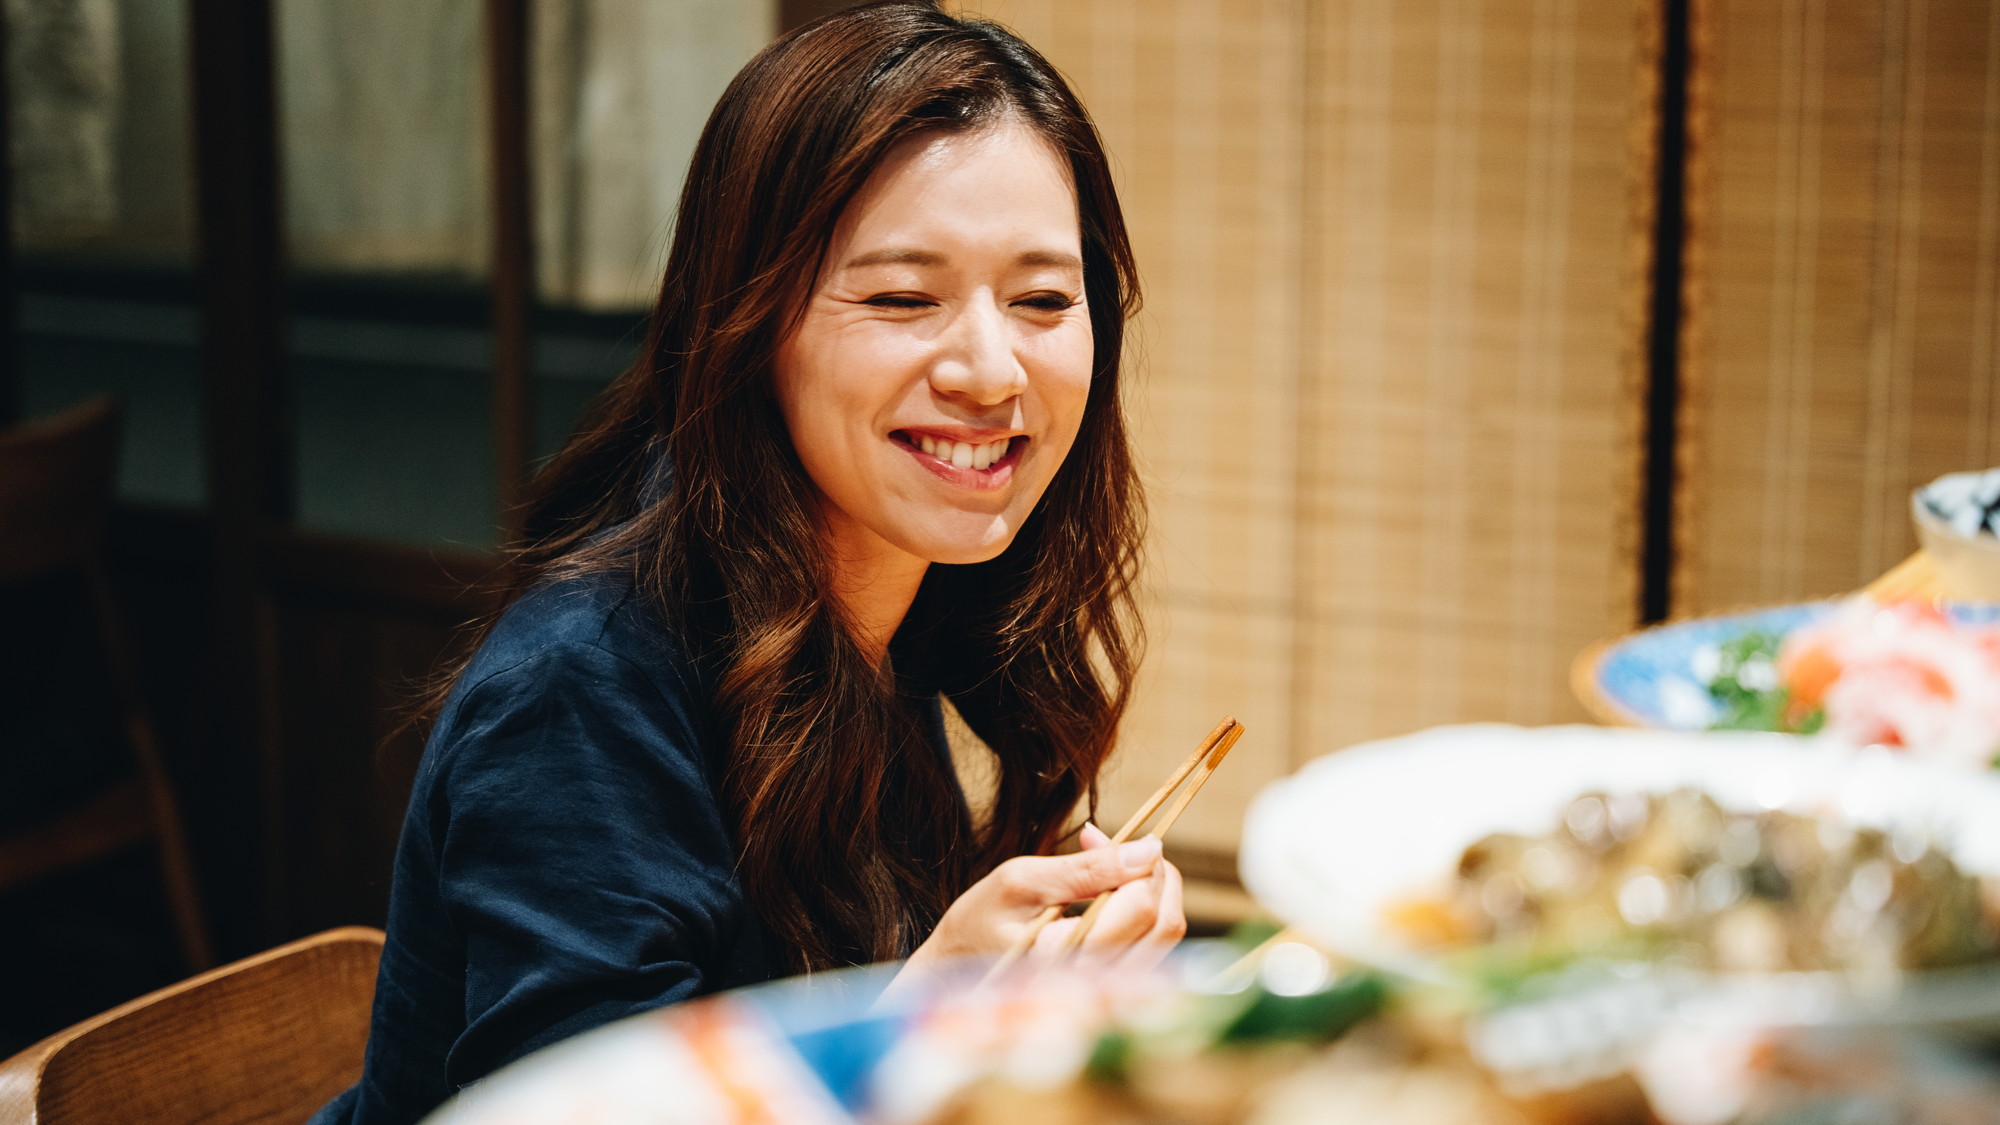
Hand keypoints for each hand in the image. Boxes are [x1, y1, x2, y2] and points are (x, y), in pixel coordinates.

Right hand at [881, 822, 1186, 999]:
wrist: (956, 973)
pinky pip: (1155, 947)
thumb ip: (1086, 869)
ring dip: (1152, 888)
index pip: (1140, 908)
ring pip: (1168, 936)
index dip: (1139, 862)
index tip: (1102, 838)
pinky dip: (1145, 911)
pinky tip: (1112, 895)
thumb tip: (1149, 849)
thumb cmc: (981, 922)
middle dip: (1150, 871)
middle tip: (1107, 845)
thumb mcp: (1022, 880)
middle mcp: (1098, 989)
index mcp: (1068, 960)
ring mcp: (1112, 997)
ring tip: (1110, 866)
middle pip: (1165, 923)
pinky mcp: (1119, 994)